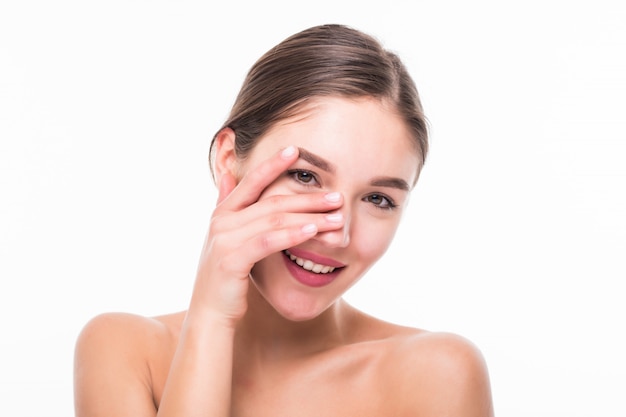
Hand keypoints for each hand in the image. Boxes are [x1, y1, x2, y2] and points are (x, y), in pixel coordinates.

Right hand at [188, 146, 343, 326]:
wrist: (210, 313)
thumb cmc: (225, 277)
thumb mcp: (225, 237)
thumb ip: (227, 206)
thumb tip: (227, 176)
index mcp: (222, 213)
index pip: (251, 181)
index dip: (273, 164)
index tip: (295, 150)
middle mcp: (222, 222)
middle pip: (272, 201)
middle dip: (307, 198)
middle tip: (337, 196)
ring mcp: (225, 240)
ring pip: (274, 220)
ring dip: (310, 216)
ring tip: (337, 217)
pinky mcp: (231, 260)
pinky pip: (268, 241)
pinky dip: (292, 233)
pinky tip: (313, 229)